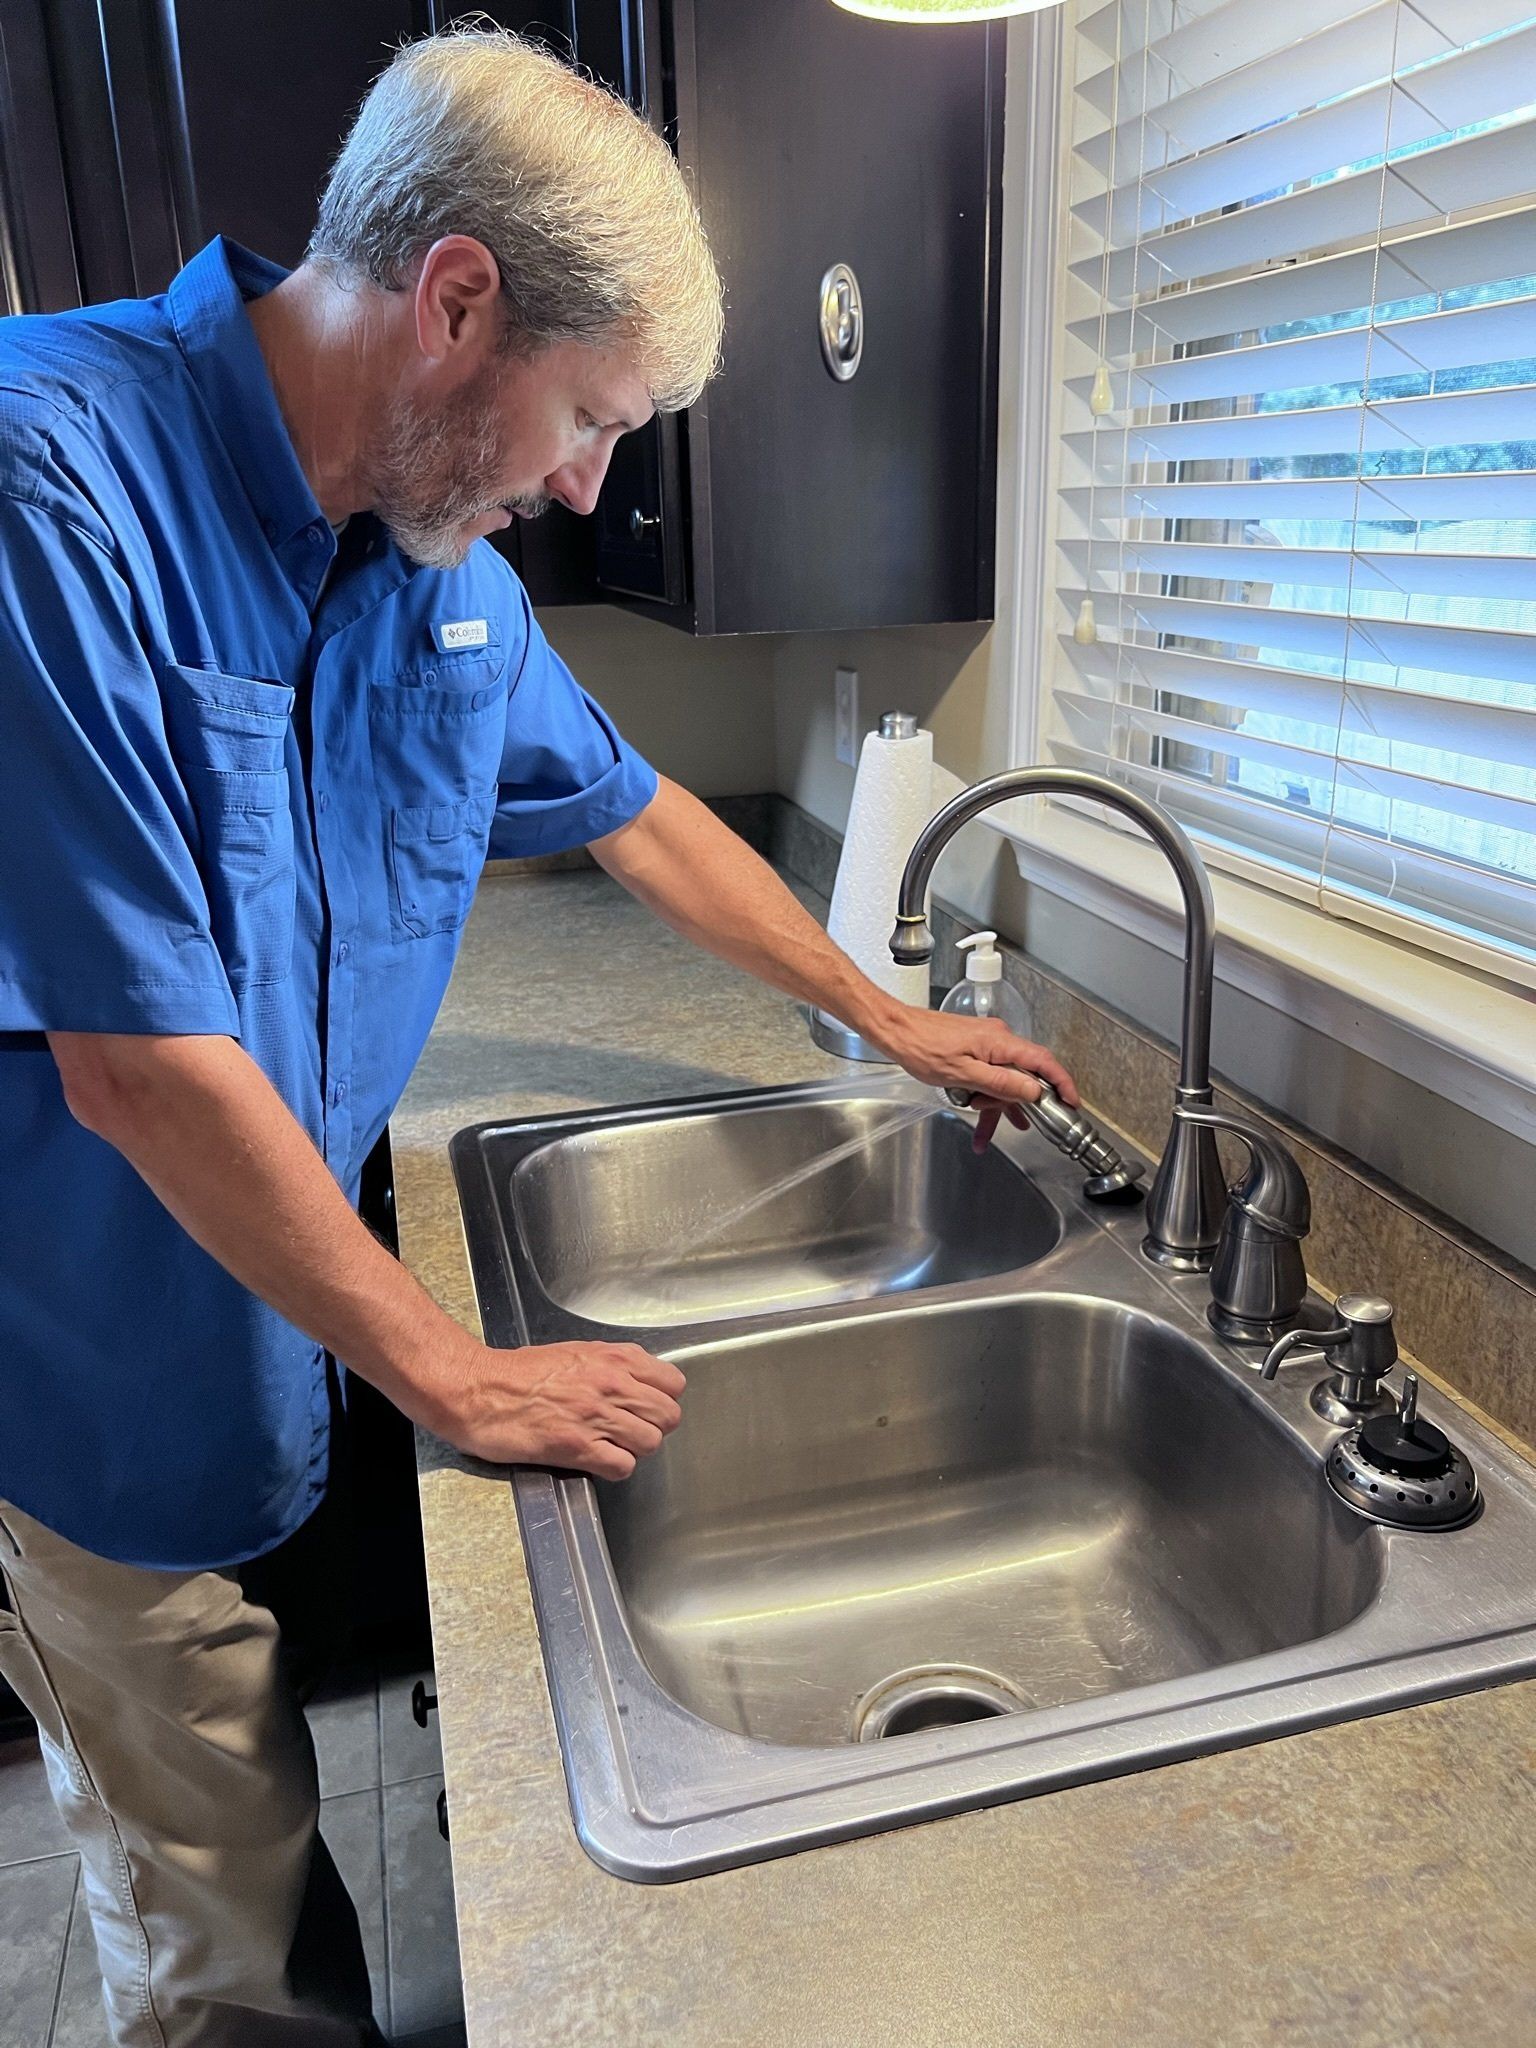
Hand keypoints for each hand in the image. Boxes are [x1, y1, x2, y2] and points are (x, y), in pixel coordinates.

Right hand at [434, 1340, 685, 1480]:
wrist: (479, 1389)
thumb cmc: (518, 1372)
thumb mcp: (575, 1352)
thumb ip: (612, 1366)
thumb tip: (637, 1383)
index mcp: (614, 1358)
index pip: (673, 1383)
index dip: (662, 1398)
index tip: (646, 1405)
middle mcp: (612, 1384)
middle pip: (668, 1416)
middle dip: (653, 1426)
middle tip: (629, 1430)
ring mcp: (596, 1416)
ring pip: (651, 1442)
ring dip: (634, 1449)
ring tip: (610, 1446)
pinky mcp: (577, 1447)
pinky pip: (623, 1466)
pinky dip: (614, 1468)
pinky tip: (596, 1459)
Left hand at [871, 1007, 1078, 1116]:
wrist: (896, 1030)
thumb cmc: (922, 1047)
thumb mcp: (963, 1074)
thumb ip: (1001, 1083)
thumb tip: (1033, 1090)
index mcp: (1000, 1042)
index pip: (1043, 1062)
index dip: (1062, 1084)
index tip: (1072, 1102)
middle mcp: (998, 1040)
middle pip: (1021, 1077)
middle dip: (1011, 1104)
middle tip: (1001, 1122)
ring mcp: (985, 1044)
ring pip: (1002, 1081)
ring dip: (994, 1105)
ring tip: (983, 1133)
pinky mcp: (974, 1049)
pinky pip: (988, 1076)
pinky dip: (983, 1095)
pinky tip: (978, 1113)